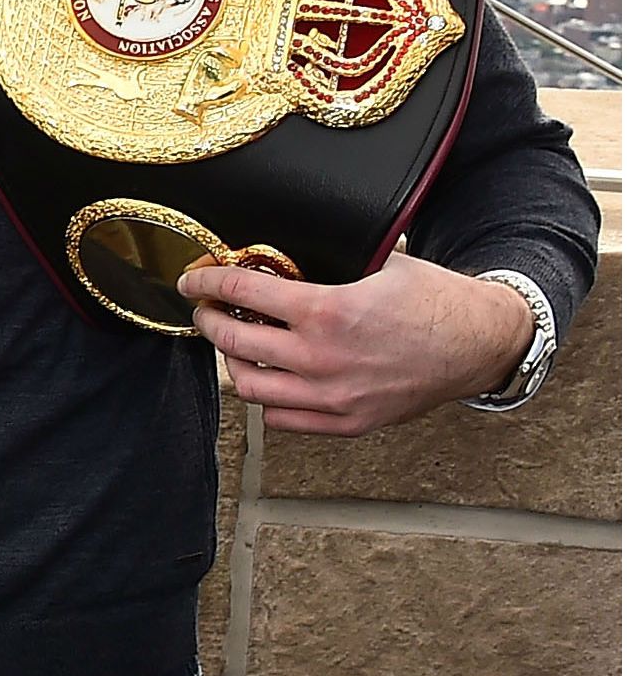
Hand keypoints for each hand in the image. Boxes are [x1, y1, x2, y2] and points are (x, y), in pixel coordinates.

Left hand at [178, 251, 535, 435]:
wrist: (481, 342)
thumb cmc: (433, 298)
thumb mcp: (376, 263)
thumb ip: (323, 262)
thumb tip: (272, 253)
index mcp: (327, 311)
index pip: (240, 292)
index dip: (207, 282)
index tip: (194, 280)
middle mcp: (323, 359)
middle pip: (233, 343)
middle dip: (211, 322)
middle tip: (208, 310)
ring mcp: (334, 397)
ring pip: (250, 387)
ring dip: (235, 362)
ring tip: (237, 343)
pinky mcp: (349, 422)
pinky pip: (283, 420)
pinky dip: (268, 399)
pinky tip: (271, 376)